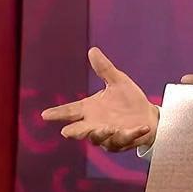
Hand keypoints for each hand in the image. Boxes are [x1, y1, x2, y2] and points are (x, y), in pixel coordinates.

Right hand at [41, 47, 158, 151]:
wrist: (147, 115)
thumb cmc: (128, 100)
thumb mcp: (118, 81)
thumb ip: (104, 69)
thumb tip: (93, 50)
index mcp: (89, 109)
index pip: (70, 111)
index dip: (57, 113)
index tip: (45, 115)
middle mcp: (94, 125)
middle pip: (79, 131)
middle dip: (74, 131)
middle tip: (67, 131)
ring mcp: (107, 136)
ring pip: (99, 138)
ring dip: (102, 133)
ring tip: (107, 127)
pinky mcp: (122, 141)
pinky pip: (125, 139)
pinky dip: (132, 134)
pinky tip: (141, 127)